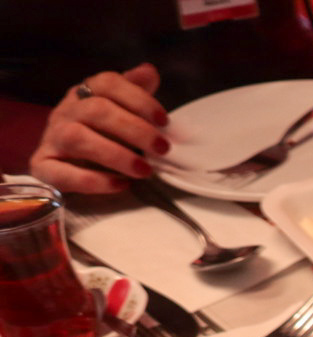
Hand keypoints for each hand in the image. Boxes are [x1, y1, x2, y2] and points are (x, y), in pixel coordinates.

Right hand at [28, 65, 169, 194]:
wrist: (65, 167)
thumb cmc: (103, 136)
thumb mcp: (121, 113)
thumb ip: (134, 93)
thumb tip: (149, 71)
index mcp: (85, 94)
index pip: (108, 83)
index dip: (138, 99)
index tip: (164, 121)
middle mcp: (65, 112)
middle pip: (97, 110)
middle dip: (135, 129)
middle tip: (162, 149)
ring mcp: (52, 139)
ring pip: (77, 138)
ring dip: (116, 155)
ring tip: (144, 170)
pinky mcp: (43, 167)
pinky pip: (62, 172)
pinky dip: (93, 180)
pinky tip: (120, 185)